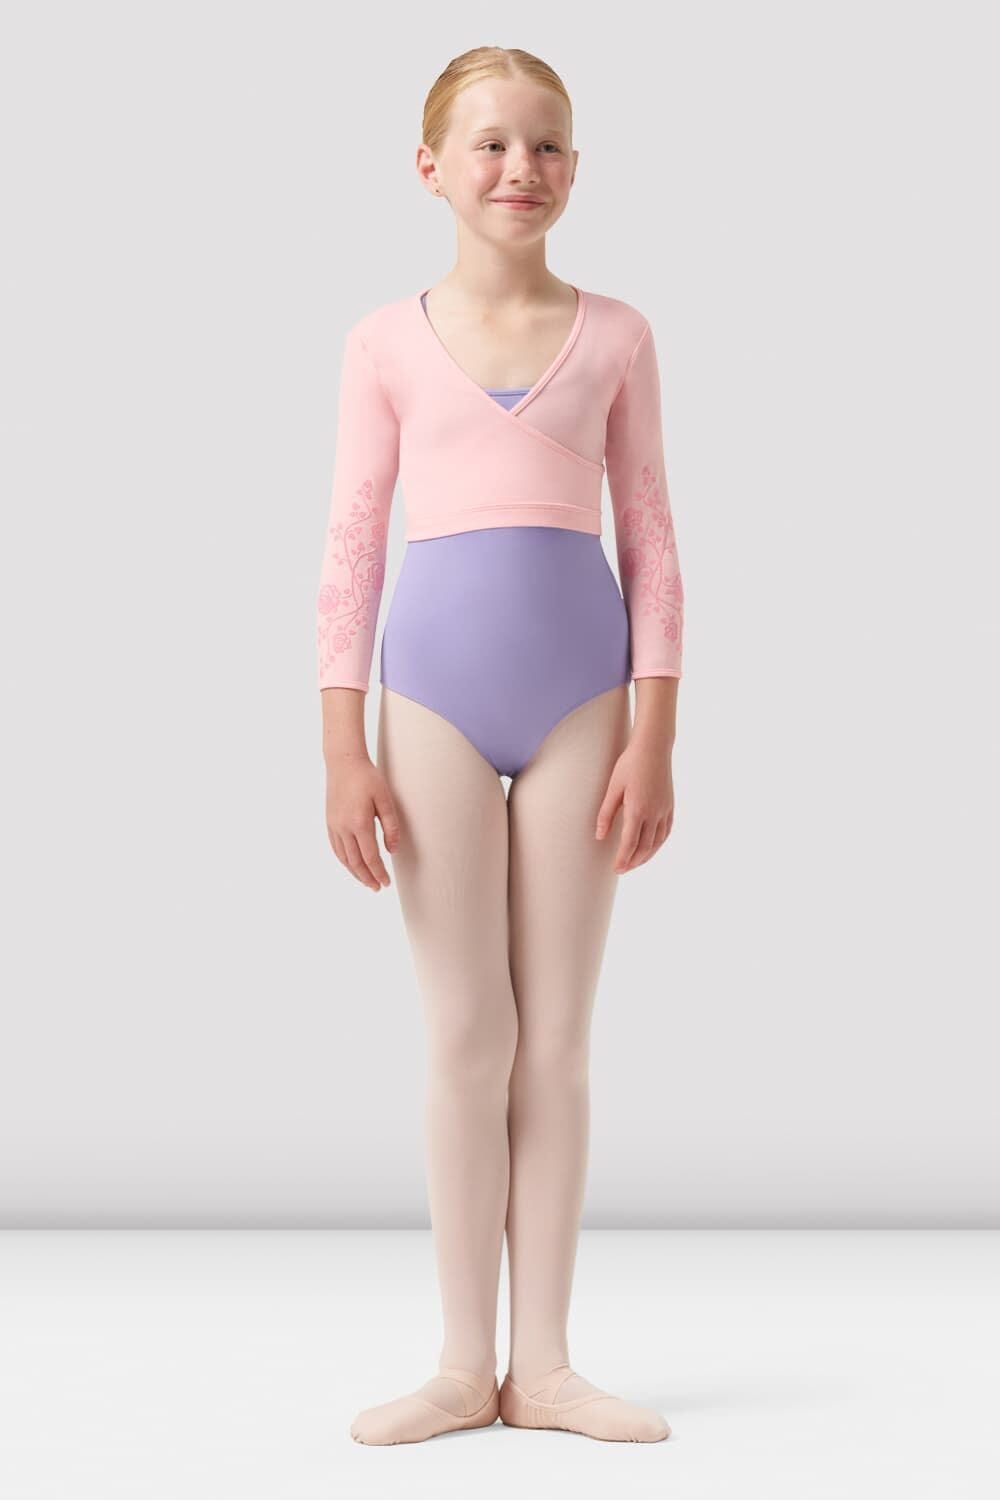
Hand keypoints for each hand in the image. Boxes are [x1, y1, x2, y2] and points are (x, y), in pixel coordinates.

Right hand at [325, 752, 400, 890]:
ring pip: (344, 858)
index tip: (386, 883)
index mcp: (359, 823)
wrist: (343, 762)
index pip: (370, 857)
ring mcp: (334, 825)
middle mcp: (343, 828)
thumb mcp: (385, 799)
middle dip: (367, 878)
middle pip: (355, 862)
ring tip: (366, 881)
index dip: (379, 873)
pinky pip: (336, 848)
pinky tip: (352, 865)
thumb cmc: (368, 778)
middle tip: (378, 888)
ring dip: (355, 872)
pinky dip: (344, 861)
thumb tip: (392, 850)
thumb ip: (391, 826)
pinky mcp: (330, 822)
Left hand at [594, 738, 674, 873]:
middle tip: (621, 869)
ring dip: (646, 856)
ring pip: (657, 842)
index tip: (616, 869)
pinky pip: (666, 832)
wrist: (653, 747)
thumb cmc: (629, 764)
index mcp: (637, 809)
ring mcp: (664, 810)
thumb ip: (606, 813)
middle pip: (644, 847)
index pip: (629, 843)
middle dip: (633, 861)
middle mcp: (654, 813)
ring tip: (634, 863)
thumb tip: (599, 836)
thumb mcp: (613, 787)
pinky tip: (651, 847)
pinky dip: (658, 844)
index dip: (622, 859)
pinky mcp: (670, 806)